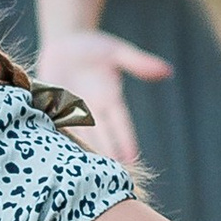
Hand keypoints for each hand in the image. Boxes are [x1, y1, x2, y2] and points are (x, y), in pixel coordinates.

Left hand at [35, 26, 168, 172]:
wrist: (63, 42)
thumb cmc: (93, 46)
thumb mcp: (116, 51)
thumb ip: (139, 62)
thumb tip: (168, 70)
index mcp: (110, 99)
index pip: (121, 124)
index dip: (125, 141)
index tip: (132, 158)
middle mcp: (92, 110)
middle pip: (101, 137)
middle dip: (106, 156)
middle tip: (111, 178)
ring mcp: (71, 111)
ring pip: (79, 137)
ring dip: (83, 155)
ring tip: (86, 176)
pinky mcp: (52, 108)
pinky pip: (55, 126)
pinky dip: (57, 140)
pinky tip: (57, 157)